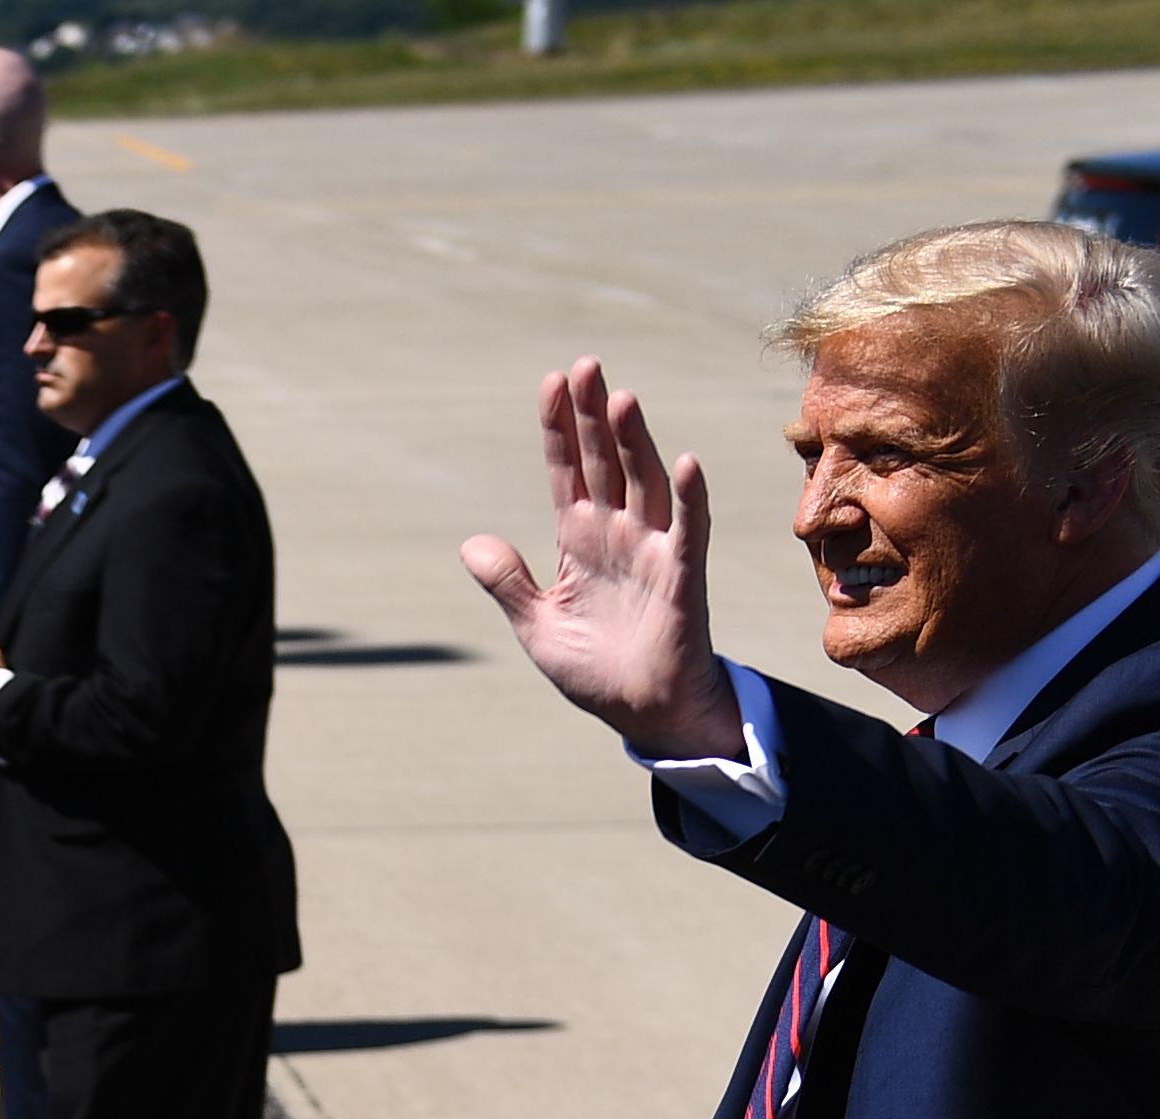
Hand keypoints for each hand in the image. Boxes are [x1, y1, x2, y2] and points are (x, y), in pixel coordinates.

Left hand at [461, 358, 742, 761]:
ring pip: (644, 483)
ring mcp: (653, 551)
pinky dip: (689, 497)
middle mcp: (619, 534)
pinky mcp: (681, 578)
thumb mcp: (536, 625)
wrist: (643, 713)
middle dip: (594, 416)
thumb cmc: (595, 669)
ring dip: (634, 442)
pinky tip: (685, 461)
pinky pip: (688, 530)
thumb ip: (507, 582)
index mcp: (581, 541)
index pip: (567, 472)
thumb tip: (470, 544)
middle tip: (585, 366)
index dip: (559, 429)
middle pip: (605, 462)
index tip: (552, 382)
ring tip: (620, 398)